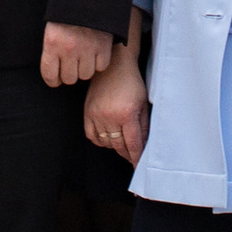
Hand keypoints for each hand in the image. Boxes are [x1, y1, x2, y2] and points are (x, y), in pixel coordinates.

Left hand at [41, 21, 112, 88]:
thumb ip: (52, 50)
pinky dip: (99, 62)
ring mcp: (87, 48)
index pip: (49, 75)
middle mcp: (69, 48)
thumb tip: (54, 75)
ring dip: (85, 68)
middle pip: (69, 78)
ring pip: (85, 75)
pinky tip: (95, 52)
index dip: (52, 80)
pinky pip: (101, 66)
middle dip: (69, 73)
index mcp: (52, 43)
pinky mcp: (103, 46)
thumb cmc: (66, 13)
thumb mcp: (52, 28)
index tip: (55, 78)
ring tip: (84, 56)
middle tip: (71, 63)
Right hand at [82, 40, 149, 161]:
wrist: (115, 66)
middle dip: (127, 154)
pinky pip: (92, 136)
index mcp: (127, 114)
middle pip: (119, 145)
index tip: (138, 165)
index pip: (132, 144)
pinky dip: (100, 141)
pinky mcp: (88, 112)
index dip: (136, 157)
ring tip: (122, 144)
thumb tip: (144, 144)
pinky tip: (108, 138)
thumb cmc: (131, 82)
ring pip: (106, 143)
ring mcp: (97, 115)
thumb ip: (144, 125)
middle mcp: (110, 117)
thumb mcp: (143, 103)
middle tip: (132, 157)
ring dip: (115, 147)